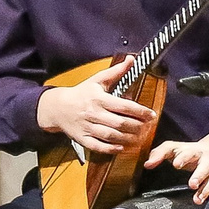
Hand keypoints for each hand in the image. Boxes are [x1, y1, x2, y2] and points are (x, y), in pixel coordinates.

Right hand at [36, 58, 154, 157]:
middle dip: (136, 126)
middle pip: (119, 123)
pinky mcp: (83, 139)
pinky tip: (121, 147)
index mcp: (99, 98)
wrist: (57, 107)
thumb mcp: (97, 80)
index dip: (140, 111)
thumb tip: (131, 59)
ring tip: (139, 138)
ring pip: (111, 136)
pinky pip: (98, 146)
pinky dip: (111, 149)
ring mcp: (88, 127)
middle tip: (147, 127)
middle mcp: (93, 113)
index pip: (123, 106)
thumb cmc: (81, 93)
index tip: (151, 115)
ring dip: (127, 139)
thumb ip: (116, 71)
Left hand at [146, 129, 208, 202]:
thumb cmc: (191, 151)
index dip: (183, 158)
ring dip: (207, 189)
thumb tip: (146, 165)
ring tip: (197, 200)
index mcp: (194, 151)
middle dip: (199, 175)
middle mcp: (207, 159)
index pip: (188, 153)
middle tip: (191, 184)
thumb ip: (160, 154)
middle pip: (204, 166)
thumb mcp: (175, 148)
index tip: (176, 164)